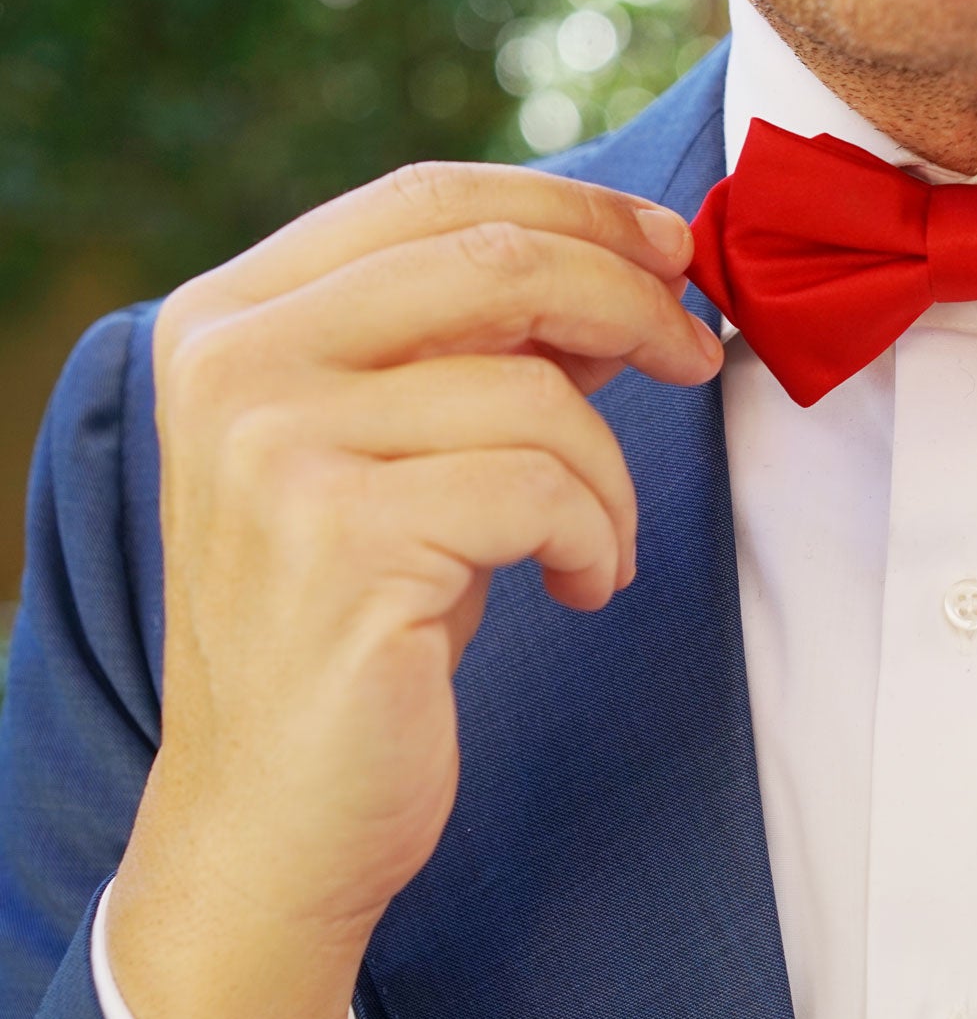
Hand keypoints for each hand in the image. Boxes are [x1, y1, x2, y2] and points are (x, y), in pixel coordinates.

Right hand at [102, 161, 721, 1018]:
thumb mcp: (410, 462)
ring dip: (612, 476)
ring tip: (597, 549)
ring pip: (535, 391)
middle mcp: (233, 362)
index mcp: (233, 319)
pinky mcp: (338, 538)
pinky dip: (596, 539)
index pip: (429, 199)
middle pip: (490, 260)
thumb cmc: (360, 633)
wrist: (276, 819)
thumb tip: (628, 272)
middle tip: (699, 356)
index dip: (572, 207)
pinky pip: (542, 489)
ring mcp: (274, 447)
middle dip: (630, 299)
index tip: (670, 247)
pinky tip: (577, 590)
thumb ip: (482, 356)